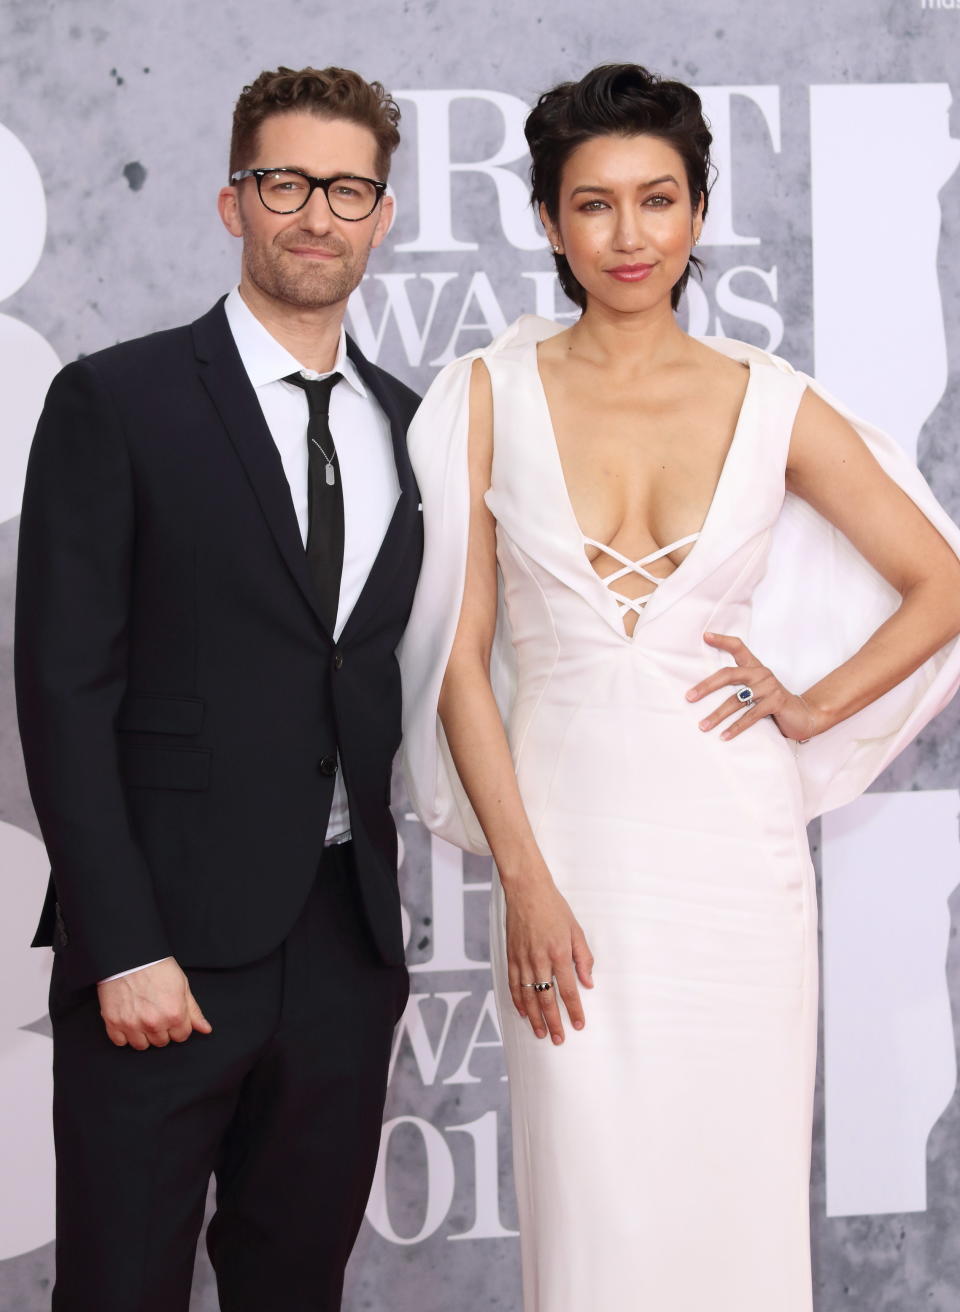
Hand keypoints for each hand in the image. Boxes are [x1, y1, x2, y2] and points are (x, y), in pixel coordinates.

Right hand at [97, 958, 212, 1049]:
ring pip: (141, 1046)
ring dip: (143, 1035)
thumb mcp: (183, 986)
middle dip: (162, 1030)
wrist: (131, 955)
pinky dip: (124, 1035)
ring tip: (142, 1017)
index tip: (172, 1016)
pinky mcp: (113, 1022)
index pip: (182, 1036)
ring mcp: (132, 1024)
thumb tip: (205, 1029)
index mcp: (174, 1014)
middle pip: (162, 1042)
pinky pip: (120, 1042)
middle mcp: (154, 1023)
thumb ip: (194, 1011)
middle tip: (157, 1013)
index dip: (179, 1026)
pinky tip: (129, 1020)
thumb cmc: (157, 967)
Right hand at [503, 868, 593, 1044]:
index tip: (578, 1025)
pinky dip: (518, 1001)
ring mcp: (523, 959)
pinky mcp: (511, 956)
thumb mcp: (576, 930)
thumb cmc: (554, 908)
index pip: (569, 989)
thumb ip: (583, 957)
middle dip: (554, 1021)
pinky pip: (514, 984)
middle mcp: (540, 960)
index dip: (574, 1010)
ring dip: (535, 1017)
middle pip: (547, 998)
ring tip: (541, 1033)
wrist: (526, 890)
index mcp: (559, 953)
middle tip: (559, 1039)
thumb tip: (588, 982)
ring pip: (528, 996)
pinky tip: (523, 1013)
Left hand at [686, 632, 819, 742]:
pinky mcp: (776, 702)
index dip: (722, 640)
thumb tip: (702, 691)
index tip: (705, 636)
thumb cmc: (772, 702)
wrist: (804, 715)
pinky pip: (750, 716)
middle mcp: (761, 673)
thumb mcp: (756, 689)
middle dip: (706, 686)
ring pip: (736, 700)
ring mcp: (770, 687)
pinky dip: (735, 728)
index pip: (738, 647)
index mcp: (754, 666)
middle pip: (728, 674)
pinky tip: (723, 736)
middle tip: (689, 697)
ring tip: (702, 726)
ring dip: (717, 715)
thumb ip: (738, 685)